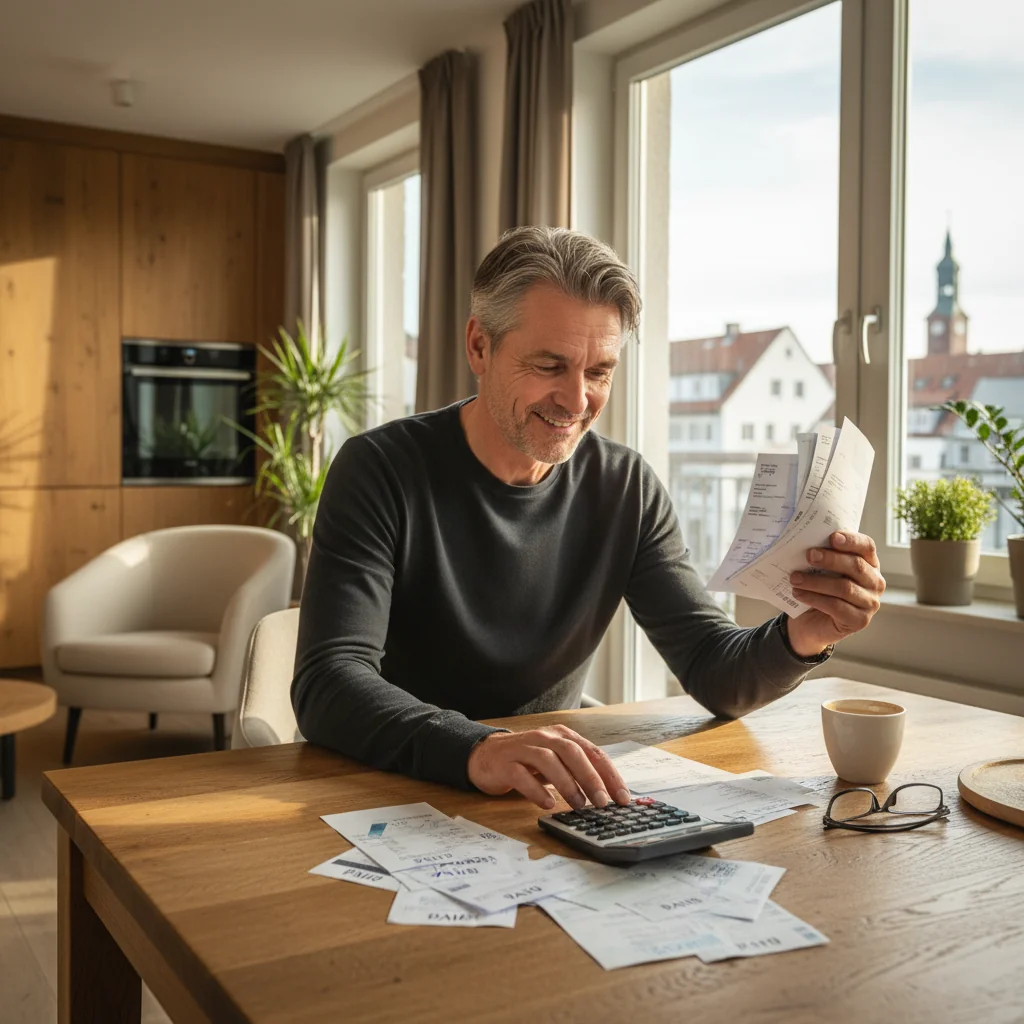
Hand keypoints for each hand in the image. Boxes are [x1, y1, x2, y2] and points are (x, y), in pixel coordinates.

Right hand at [467, 725, 630, 810]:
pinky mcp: (505, 763)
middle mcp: (545, 738)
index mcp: (562, 737)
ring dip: (567, 783)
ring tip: (579, 804)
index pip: (593, 752)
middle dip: (591, 777)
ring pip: (549, 760)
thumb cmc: (527, 761)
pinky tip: (548, 803)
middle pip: (572, 752)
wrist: (485, 755)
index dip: (610, 775)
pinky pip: (522, 775)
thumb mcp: (556, 763)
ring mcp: (523, 748)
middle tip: (602, 802)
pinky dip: (536, 790)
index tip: (623, 798)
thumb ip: (577, 772)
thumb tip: (606, 796)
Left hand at [786, 531, 885, 656]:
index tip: (832, 537)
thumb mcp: (822, 570)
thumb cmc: (820, 590)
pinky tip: (798, 593)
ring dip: (816, 582)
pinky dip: (814, 599)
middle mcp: (875, 582)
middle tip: (809, 555)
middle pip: (856, 566)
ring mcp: (870, 603)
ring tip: (794, 578)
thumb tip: (805, 539)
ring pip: (844, 587)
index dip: (851, 540)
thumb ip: (822, 556)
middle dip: (831, 559)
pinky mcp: (860, 621)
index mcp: (869, 564)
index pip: (867, 547)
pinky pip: (836, 607)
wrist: (813, 622)